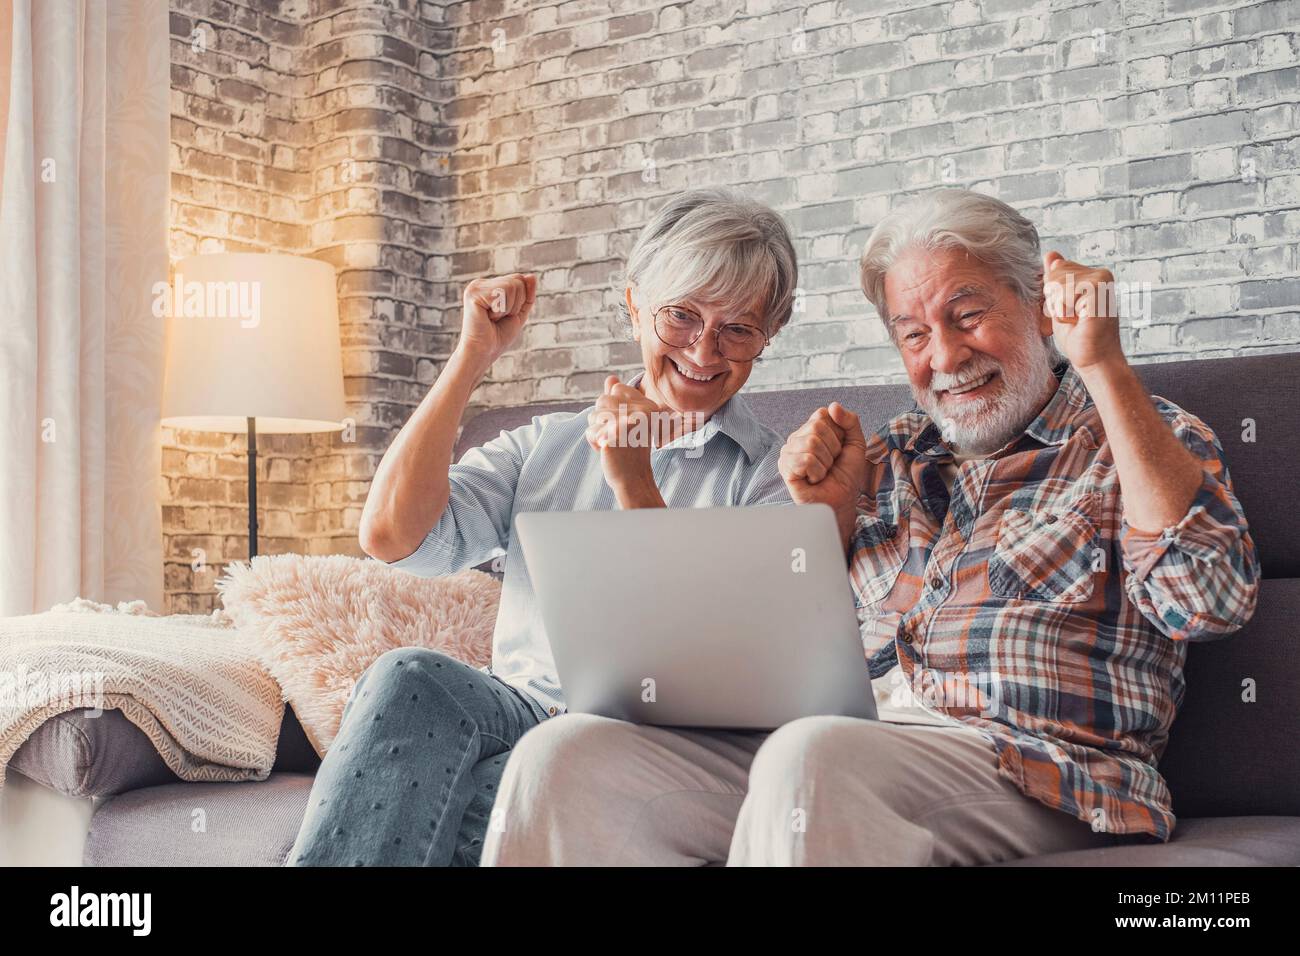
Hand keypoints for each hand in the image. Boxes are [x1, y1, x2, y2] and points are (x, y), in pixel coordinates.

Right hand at [456, 273, 537, 370]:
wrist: (484, 352)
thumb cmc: (498, 336)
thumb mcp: (518, 313)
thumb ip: (526, 295)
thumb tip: (532, 276)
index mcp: (490, 286)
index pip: (519, 279)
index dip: (521, 300)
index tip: (506, 315)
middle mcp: (481, 283)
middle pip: (518, 280)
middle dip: (516, 304)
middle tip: (499, 318)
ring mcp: (475, 287)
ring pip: (512, 285)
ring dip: (509, 308)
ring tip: (493, 318)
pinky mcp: (473, 293)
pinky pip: (502, 292)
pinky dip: (501, 310)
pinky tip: (488, 317)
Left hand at [586, 375, 666, 506]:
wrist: (634, 478)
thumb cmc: (630, 449)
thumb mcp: (628, 419)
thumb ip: (619, 398)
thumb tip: (610, 377)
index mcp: (647, 405)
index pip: (616, 388)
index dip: (613, 407)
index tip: (624, 424)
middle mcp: (641, 411)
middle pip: (602, 400)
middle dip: (602, 419)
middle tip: (617, 435)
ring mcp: (627, 423)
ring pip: (593, 414)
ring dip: (597, 430)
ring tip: (612, 442)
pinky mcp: (613, 436)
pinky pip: (590, 431)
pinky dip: (594, 442)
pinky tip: (606, 450)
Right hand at [779, 402, 867, 544]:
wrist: (842, 500)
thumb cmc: (846, 474)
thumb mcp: (856, 443)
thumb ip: (850, 421)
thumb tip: (833, 406)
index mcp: (810, 430)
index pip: (822, 414)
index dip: (837, 433)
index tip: (838, 450)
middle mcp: (796, 439)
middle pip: (816, 427)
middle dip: (832, 449)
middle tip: (830, 464)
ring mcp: (787, 453)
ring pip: (811, 443)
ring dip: (826, 462)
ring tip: (822, 472)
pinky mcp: (785, 469)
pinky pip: (806, 459)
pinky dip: (817, 472)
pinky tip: (814, 480)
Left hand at [1042, 251, 1124, 372]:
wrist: (1095, 359)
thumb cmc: (1078, 335)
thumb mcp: (1061, 303)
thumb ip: (1056, 280)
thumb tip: (1050, 255)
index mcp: (1093, 274)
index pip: (1055, 270)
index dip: (1053, 296)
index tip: (1070, 311)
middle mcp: (1101, 273)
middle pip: (1053, 276)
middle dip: (1055, 302)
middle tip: (1073, 317)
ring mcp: (1102, 282)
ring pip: (1056, 286)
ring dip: (1059, 309)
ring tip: (1077, 320)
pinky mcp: (1098, 293)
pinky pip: (1063, 297)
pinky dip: (1064, 314)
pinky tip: (1080, 321)